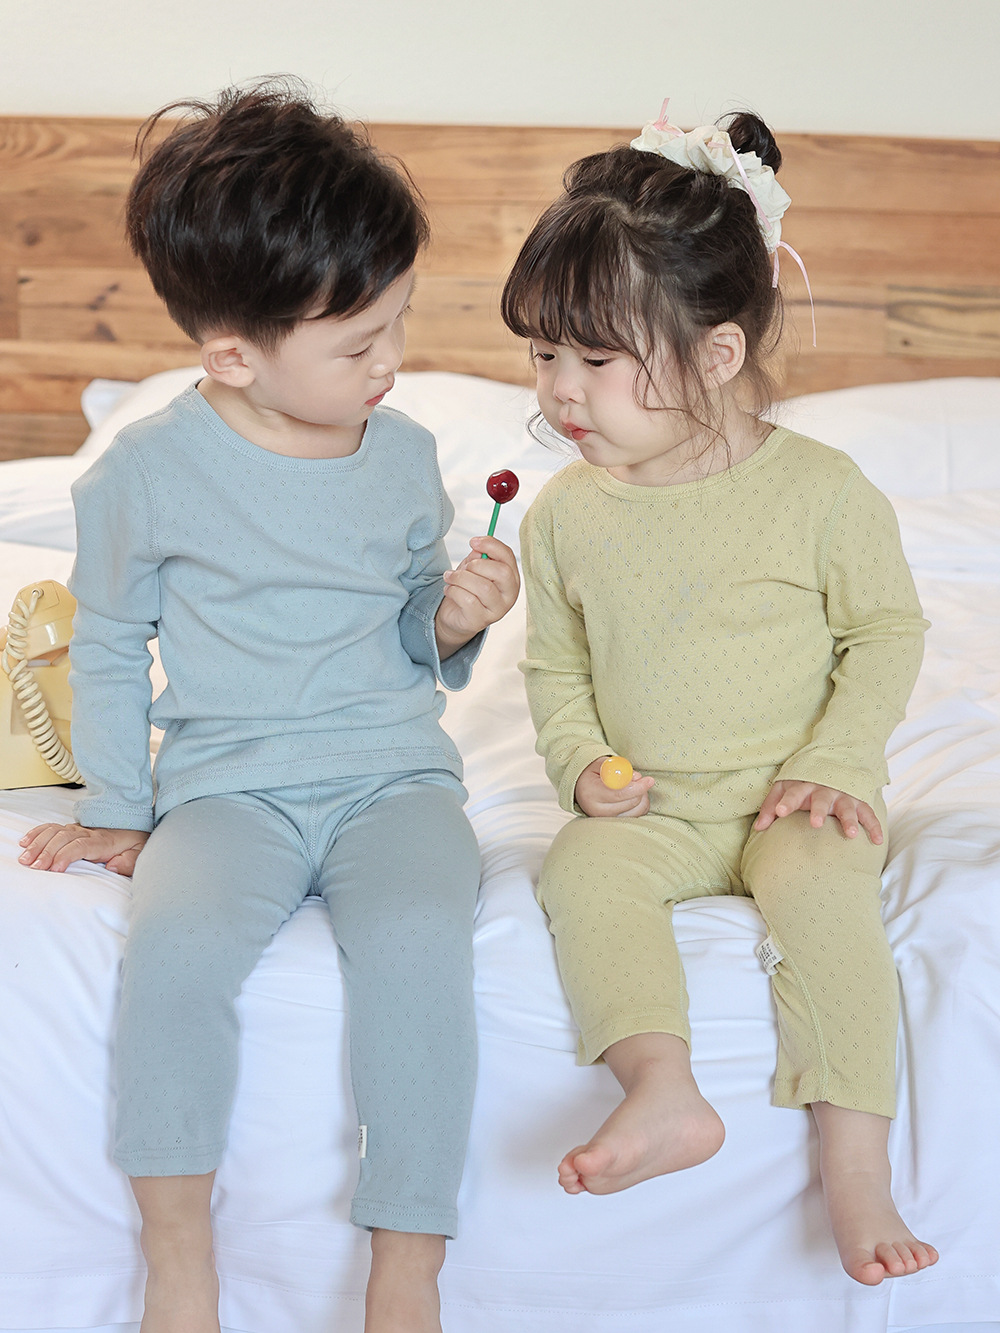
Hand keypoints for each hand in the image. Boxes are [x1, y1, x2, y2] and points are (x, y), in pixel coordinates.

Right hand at [18, 823, 149, 874]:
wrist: (137, 823)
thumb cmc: (137, 841)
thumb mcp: (141, 852)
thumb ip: (130, 861)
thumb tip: (113, 866)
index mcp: (103, 841)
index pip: (80, 846)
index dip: (66, 855)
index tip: (55, 869)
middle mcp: (88, 832)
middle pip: (63, 838)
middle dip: (46, 852)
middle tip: (34, 867)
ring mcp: (79, 829)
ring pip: (54, 832)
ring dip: (38, 844)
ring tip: (25, 858)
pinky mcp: (73, 828)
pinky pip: (52, 827)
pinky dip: (37, 833)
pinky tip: (25, 842)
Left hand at [435, 536, 520, 657]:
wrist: (456, 615)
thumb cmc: (469, 588)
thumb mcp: (474, 568)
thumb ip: (479, 557)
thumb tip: (479, 549)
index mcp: (511, 577)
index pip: (508, 556)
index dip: (491, 545)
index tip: (473, 542)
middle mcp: (509, 595)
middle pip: (501, 572)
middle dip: (477, 565)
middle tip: (464, 568)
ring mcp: (497, 610)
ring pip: (483, 587)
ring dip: (461, 578)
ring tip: (450, 577)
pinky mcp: (480, 620)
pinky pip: (468, 600)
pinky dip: (454, 591)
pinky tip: (449, 590)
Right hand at [575, 758, 654, 817]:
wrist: (582, 788)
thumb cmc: (593, 774)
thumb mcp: (601, 764)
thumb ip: (619, 768)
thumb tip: (637, 777)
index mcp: (591, 793)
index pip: (619, 794)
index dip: (637, 787)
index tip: (649, 780)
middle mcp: (597, 811)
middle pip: (629, 804)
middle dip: (640, 790)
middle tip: (642, 779)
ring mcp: (605, 820)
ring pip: (635, 811)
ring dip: (642, 798)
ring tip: (636, 786)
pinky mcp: (614, 823)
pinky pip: (636, 816)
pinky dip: (640, 805)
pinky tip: (635, 796)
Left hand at [753, 781, 882, 843]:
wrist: (833, 763)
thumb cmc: (803, 782)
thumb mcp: (784, 788)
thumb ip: (771, 806)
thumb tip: (759, 828)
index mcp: (804, 785)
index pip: (792, 792)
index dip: (786, 802)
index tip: (779, 812)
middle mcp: (825, 789)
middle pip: (821, 799)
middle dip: (819, 810)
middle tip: (815, 823)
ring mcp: (843, 795)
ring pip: (847, 807)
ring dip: (850, 819)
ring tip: (852, 834)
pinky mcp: (859, 802)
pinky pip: (869, 814)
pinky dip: (875, 827)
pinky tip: (877, 841)